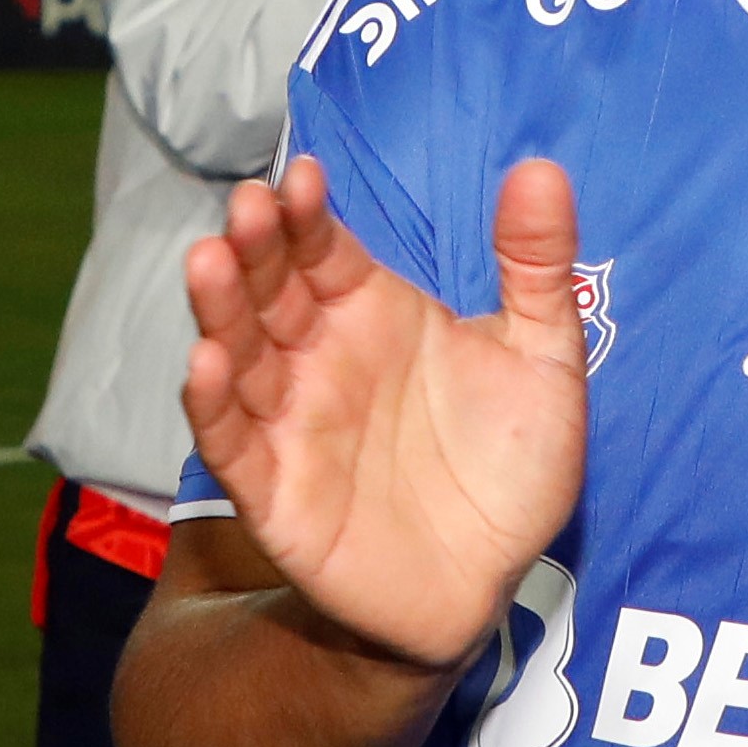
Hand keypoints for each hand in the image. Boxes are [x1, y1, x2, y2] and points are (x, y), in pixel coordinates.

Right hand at [178, 154, 587, 671]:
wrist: (496, 579)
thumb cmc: (511, 464)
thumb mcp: (544, 357)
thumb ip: (537, 266)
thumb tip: (542, 167)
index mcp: (372, 313)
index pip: (322, 248)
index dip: (306, 214)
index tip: (303, 178)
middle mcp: (318, 359)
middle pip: (270, 290)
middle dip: (254, 247)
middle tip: (245, 207)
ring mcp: (290, 424)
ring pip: (239, 355)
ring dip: (220, 310)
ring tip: (209, 261)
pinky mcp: (274, 494)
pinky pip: (232, 444)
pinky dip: (210, 405)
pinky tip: (204, 363)